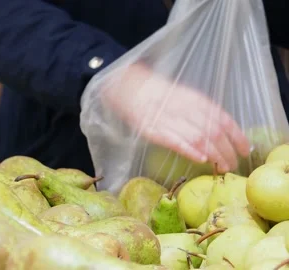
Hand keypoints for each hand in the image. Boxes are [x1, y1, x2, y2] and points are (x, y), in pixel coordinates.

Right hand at [103, 63, 250, 172]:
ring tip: (222, 167)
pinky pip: (176, 141)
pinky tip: (201, 159)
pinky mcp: (155, 130)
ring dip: (214, 155)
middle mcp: (187, 109)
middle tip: (233, 165)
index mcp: (197, 101)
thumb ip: (203, 112)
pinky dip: (190, 150)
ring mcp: (171, 120)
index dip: (237, 136)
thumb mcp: (186, 98)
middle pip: (214, 132)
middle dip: (227, 151)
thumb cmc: (161, 96)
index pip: (224, 119)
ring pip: (199, 138)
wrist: (133, 90)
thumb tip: (223, 131)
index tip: (245, 150)